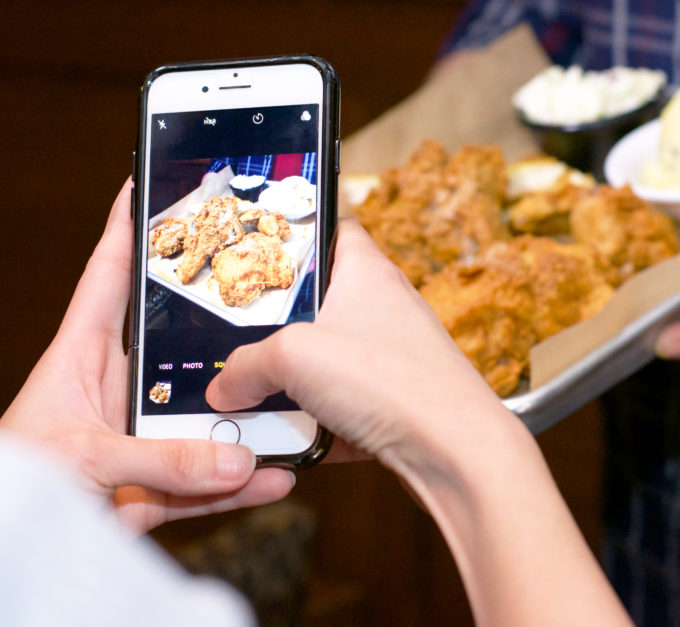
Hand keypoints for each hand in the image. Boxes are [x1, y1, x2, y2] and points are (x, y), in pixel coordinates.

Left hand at [0, 180, 294, 532]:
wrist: (9, 554)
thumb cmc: (14, 482)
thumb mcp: (81, 459)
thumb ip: (158, 461)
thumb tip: (237, 458)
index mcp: (80, 357)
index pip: (107, 279)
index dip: (127, 231)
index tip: (150, 186)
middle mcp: (115, 389)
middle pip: (177, 345)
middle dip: (219, 323)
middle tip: (265, 295)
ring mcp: (136, 436)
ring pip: (202, 417)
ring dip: (243, 418)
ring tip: (290, 405)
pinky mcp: (150, 485)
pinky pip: (206, 478)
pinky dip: (241, 482)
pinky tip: (275, 477)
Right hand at [206, 219, 506, 472]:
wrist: (456, 453)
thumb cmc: (392, 381)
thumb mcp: (293, 358)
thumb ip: (246, 366)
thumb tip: (223, 387)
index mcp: (366, 272)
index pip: (332, 227)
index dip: (296, 229)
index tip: (257, 243)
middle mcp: (383, 309)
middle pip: (319, 303)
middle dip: (276, 325)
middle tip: (236, 337)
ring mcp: (391, 358)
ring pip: (326, 361)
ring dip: (291, 383)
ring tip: (252, 397)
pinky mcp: (394, 404)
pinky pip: (341, 408)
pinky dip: (313, 424)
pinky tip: (287, 442)